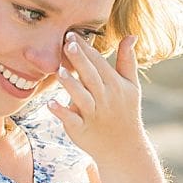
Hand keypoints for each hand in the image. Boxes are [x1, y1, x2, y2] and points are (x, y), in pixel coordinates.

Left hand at [49, 32, 145, 165]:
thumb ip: (128, 60)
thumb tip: (131, 35)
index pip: (99, 63)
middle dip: (80, 60)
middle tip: (67, 43)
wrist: (123, 148)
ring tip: (59, 71)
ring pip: (82, 97)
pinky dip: (62, 113)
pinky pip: (72, 120)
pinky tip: (51, 104)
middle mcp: (105, 98)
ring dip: (71, 85)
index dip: (86, 48)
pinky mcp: (82, 130)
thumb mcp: (131, 86)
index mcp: (115, 85)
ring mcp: (93, 115)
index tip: (72, 34)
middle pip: (91, 76)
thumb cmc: (125, 112)